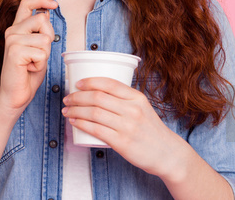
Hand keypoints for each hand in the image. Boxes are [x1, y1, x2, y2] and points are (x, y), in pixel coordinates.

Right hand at [0, 0, 56, 116]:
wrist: (15, 95)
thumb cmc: (27, 74)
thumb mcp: (38, 48)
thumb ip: (40, 31)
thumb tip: (45, 13)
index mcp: (17, 28)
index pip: (26, 4)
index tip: (53, 4)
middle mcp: (12, 31)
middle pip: (42, 20)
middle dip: (48, 38)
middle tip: (38, 55)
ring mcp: (12, 40)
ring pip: (45, 39)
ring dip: (44, 55)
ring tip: (32, 63)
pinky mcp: (15, 52)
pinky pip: (41, 53)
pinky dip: (40, 64)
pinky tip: (28, 69)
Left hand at [62, 77, 185, 178]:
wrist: (168, 153)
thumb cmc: (151, 130)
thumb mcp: (143, 108)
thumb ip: (124, 100)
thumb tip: (98, 93)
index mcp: (137, 98)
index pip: (109, 83)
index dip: (90, 81)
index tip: (78, 84)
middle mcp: (132, 110)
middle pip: (97, 97)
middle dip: (77, 96)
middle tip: (68, 98)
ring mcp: (127, 126)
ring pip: (94, 112)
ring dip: (75, 110)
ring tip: (67, 110)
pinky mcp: (122, 143)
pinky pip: (96, 130)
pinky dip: (82, 124)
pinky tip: (74, 121)